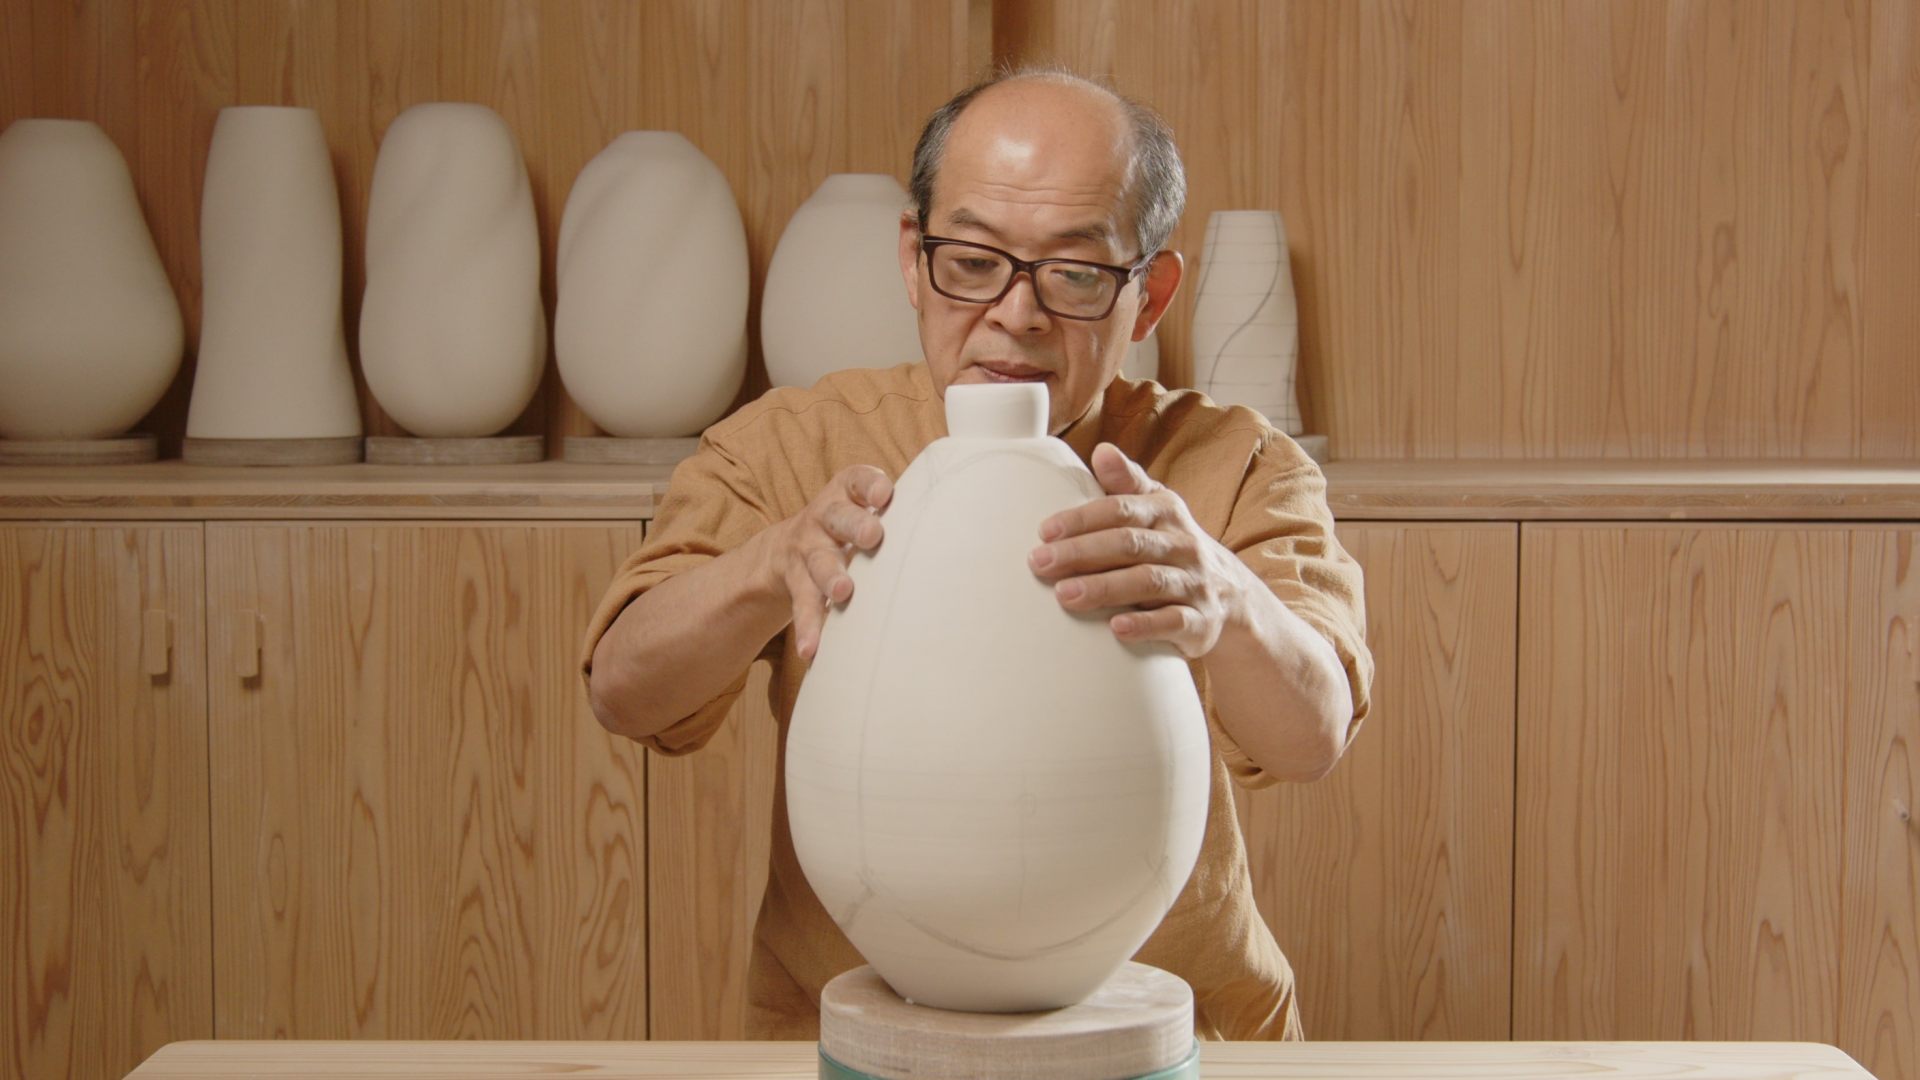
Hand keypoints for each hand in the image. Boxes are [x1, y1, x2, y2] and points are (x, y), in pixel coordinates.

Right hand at [769, 464, 892, 659]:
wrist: (784, 550)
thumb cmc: (847, 529)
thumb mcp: (862, 510)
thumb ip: (900, 512)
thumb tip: (963, 525)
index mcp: (846, 494)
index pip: (857, 480)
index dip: (870, 484)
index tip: (884, 495)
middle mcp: (824, 518)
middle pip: (838, 517)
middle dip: (855, 525)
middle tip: (873, 536)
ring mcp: (807, 550)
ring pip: (818, 562)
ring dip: (830, 576)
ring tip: (842, 592)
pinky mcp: (796, 582)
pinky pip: (802, 604)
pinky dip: (809, 627)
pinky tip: (812, 649)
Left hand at [1027, 442, 1249, 657]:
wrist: (1231, 596)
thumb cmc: (1173, 546)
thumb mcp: (1157, 509)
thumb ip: (1128, 483)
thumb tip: (1102, 450)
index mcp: (1167, 512)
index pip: (1121, 510)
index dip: (1083, 519)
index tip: (1045, 531)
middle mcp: (1183, 545)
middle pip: (1130, 544)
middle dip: (1082, 552)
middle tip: (1040, 563)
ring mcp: (1194, 584)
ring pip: (1149, 582)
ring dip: (1105, 587)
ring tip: (1065, 595)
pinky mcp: (1201, 622)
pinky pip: (1175, 622)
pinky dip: (1146, 625)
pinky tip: (1116, 628)